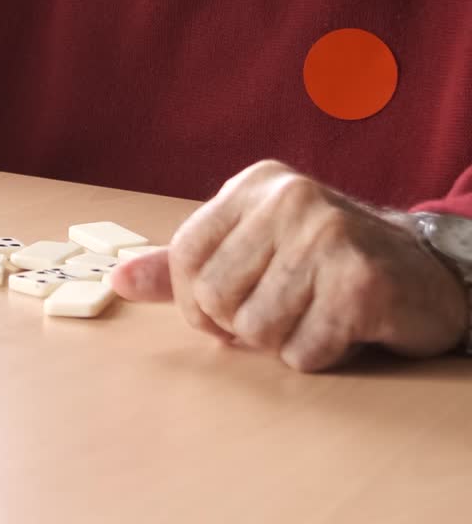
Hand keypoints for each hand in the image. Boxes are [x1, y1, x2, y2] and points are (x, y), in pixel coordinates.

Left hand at [111, 160, 467, 370]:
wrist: (422, 272)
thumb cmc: (327, 263)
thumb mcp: (254, 247)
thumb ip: (185, 265)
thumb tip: (117, 278)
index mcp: (256, 184)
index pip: (185, 256)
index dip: (196, 303)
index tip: (222, 312)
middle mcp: (289, 198)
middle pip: (216, 296)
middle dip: (241, 325)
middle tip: (280, 311)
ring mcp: (327, 234)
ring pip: (256, 329)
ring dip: (281, 341)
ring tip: (312, 313)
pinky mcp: (359, 281)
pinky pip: (302, 352)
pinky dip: (317, 355)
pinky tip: (340, 328)